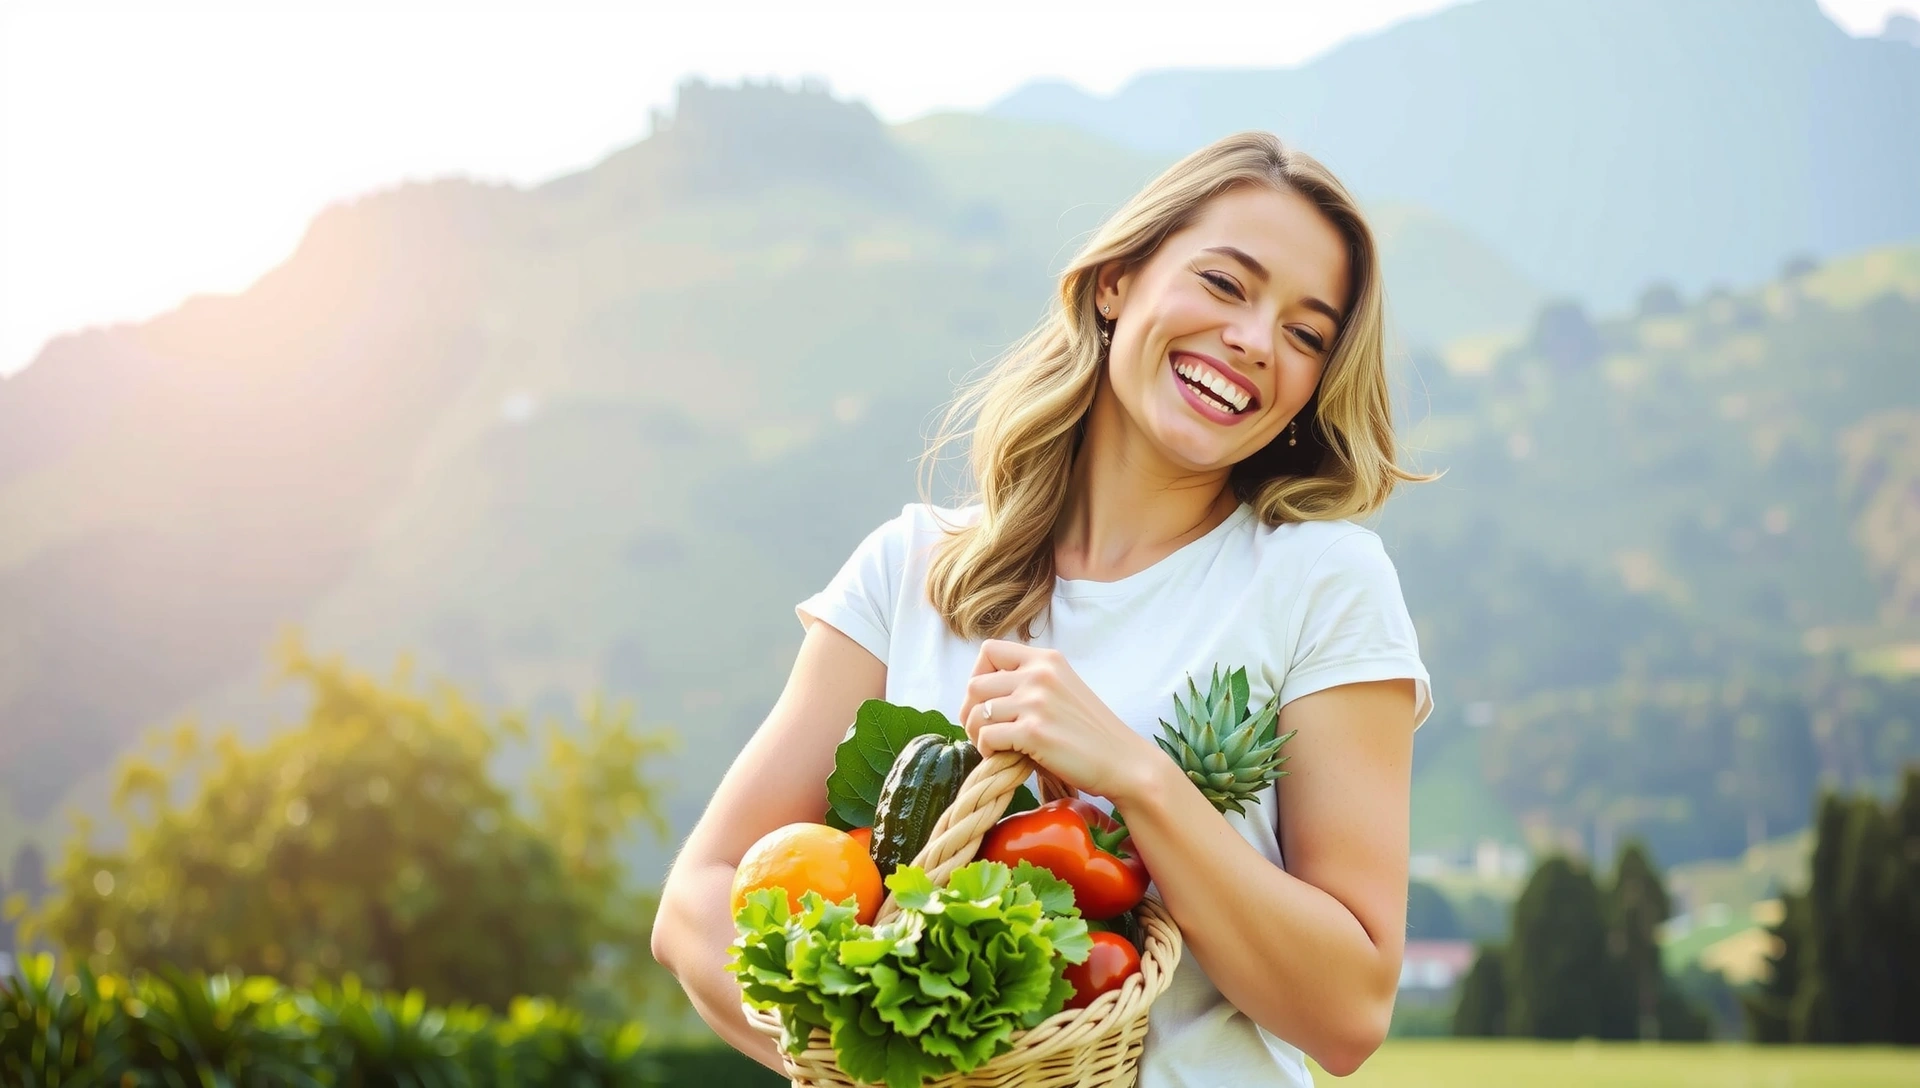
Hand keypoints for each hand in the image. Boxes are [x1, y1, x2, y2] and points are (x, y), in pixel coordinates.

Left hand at [956, 640, 1159, 804]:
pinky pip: (987, 737)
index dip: (978, 676)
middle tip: (983, 732)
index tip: (986, 701)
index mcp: (1046, 660)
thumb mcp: (1062, 690)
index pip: (989, 650)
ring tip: (994, 747)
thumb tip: (981, 697)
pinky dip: (987, 750)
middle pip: (975, 684)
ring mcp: (1036, 702)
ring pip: (977, 712)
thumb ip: (1029, 683)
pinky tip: (1003, 757)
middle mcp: (1039, 674)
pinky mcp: (1033, 732)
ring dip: (977, 734)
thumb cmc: (1091, 733)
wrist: (1124, 762)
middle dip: (970, 711)